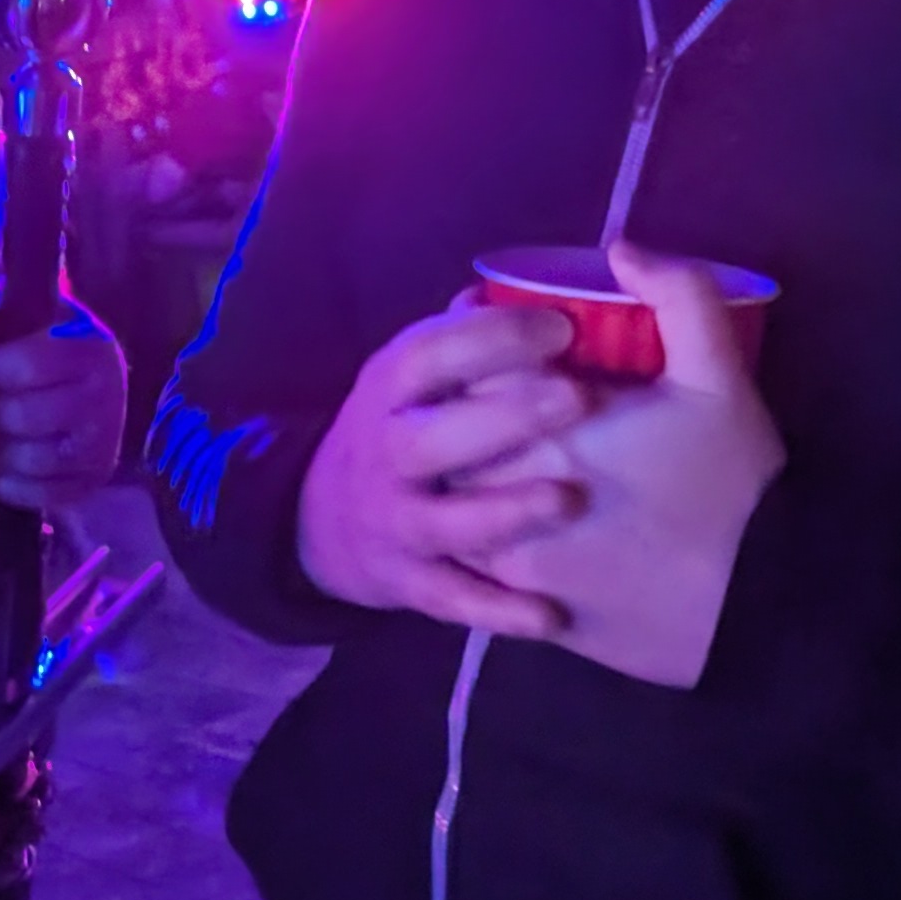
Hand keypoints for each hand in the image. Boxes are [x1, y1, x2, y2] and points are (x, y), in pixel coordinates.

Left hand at [0, 303, 128, 511]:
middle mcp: (107, 399)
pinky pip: (39, 495)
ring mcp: (102, 445)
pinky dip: (6, 481)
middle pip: (23, 417)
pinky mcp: (92, 482)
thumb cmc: (39, 343)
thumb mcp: (18, 315)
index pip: (28, 366)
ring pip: (30, 460)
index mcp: (91, 350)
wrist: (84, 383)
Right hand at [297, 296, 590, 631]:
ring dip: (505, 510)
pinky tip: (554, 617)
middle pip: (433, 436)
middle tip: (581, 396)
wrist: (319, 524)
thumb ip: (460, 334)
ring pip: (444, 522)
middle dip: (506, 416)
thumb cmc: (395, 430)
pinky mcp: (406, 583)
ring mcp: (393, 522)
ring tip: (571, 499)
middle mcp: (384, 453)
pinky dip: (500, 612)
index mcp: (387, 390)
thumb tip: (520, 282)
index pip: (428, 355)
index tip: (562, 327)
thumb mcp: (408, 376)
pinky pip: (454, 600)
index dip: (491, 339)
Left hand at [476, 241, 783, 688]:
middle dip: (471, 415)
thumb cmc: (735, 488)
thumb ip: (679, 295)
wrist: (759, 608)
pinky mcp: (527, 613)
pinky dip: (493, 537)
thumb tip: (621, 250)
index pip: (466, 373)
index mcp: (538, 433)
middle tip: (507, 399)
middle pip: (449, 438)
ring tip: (513, 459)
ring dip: (475, 478)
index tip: (514, 344)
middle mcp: (503, 499)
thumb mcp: (721, 377)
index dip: (485, 349)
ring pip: (456, 505)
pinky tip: (524, 521)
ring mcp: (509, 564)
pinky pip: (480, 568)